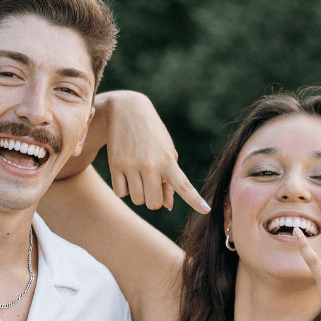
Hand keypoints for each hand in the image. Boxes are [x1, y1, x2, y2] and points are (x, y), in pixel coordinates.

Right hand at [102, 92, 209, 212]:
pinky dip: (124, 189)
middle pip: (154, 204)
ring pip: (137, 200)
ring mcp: (131, 166)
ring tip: (138, 176)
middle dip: (154, 199)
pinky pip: (121, 193)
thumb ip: (170, 180)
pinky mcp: (115, 165)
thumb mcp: (167, 152)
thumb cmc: (153, 135)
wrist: (127, 111)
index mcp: (168, 161)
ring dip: (139, 194)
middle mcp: (150, 165)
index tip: (206, 210)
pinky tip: (126, 175)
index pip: (184, 185)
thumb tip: (168, 206)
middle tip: (152, 184)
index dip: (195, 200)